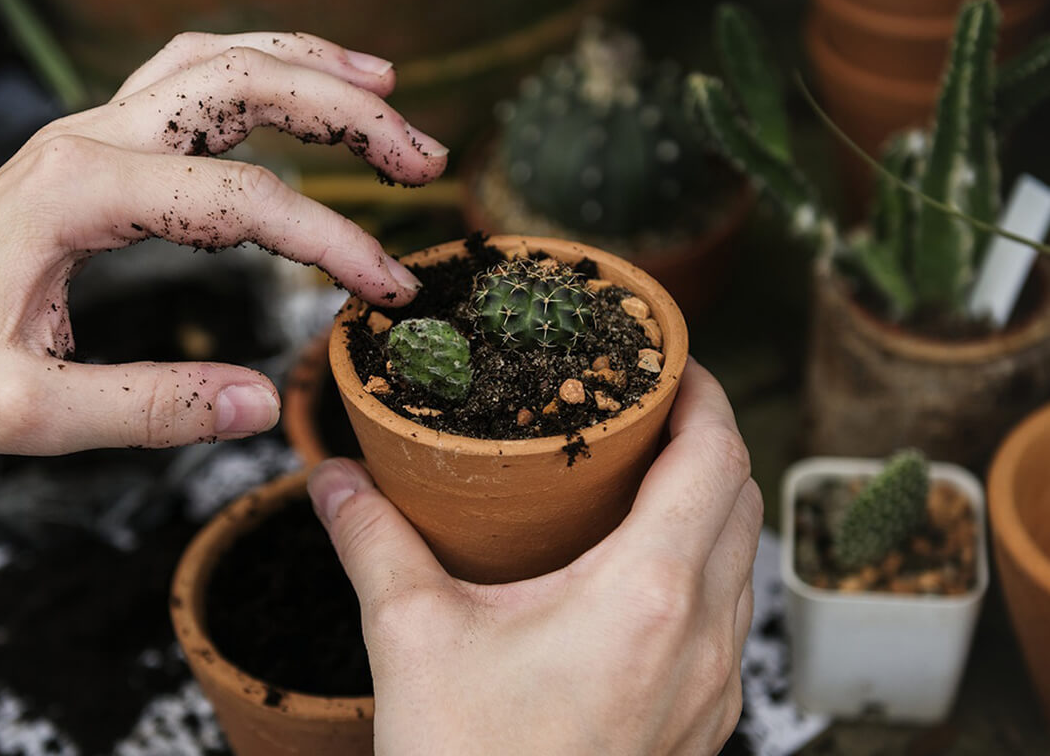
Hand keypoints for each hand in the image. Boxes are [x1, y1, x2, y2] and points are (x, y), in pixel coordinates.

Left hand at [0, 30, 446, 454]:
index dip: (331, 241)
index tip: (388, 292)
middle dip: (346, 110)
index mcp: (75, 192)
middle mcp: (85, 140)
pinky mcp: (88, 152)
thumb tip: (264, 404)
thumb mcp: (31, 415)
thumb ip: (152, 408)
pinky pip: (184, 85)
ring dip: (306, 68)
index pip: (241, 201)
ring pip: (214, 62)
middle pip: (240, 84)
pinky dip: (254, 75)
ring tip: (386, 89)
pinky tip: (295, 91)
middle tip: (425, 158)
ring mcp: (85, 135)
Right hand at [307, 360, 759, 755]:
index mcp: (647, 594)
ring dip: (709, 504)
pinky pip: (729, 619)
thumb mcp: (410, 638)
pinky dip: (703, 568)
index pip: (715, 456)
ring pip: (742, 561)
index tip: (669, 359)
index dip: (702, 392)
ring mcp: (714, 690)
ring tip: (642, 478)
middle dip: (705, 438)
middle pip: (740, 499)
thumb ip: (373, 541)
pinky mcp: (704, 727)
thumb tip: (334, 479)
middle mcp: (703, 638)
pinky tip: (639, 574)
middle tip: (645, 407)